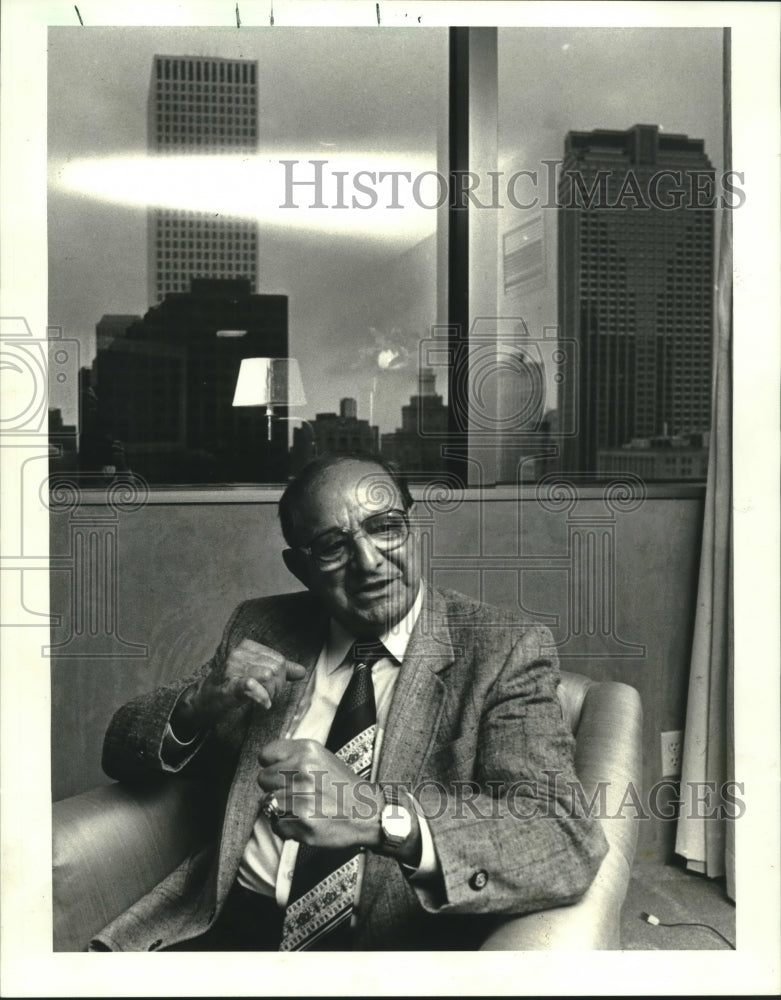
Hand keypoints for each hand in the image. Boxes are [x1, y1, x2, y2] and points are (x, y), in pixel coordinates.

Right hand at [171, 640, 306, 739]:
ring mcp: (231, 669)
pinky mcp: (227, 686)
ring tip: (260, 700)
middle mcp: (239, 654)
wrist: (202, 701)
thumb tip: (301, 671)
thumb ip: (279, 671)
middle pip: (276, 668)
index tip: (270, 687)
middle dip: (276, 686)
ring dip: (269, 693)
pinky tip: (264, 703)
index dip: (281, 677)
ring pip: (268, 676)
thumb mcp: (255, 673)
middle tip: (265, 696)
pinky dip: (260, 694)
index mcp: (247, 647)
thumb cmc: (230, 686)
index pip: (279, 660)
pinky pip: (249, 685)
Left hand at [257, 738, 384, 850]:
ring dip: (280, 809)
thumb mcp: (322, 758)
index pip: (265, 755)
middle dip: (275, 788)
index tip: (280, 773)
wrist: (367, 813)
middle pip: (263, 779)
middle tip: (296, 794)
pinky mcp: (300, 818)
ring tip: (302, 808)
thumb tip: (268, 764)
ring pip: (267, 803)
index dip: (271, 766)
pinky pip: (275, 824)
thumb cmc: (343, 787)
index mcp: (307, 750)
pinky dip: (286, 827)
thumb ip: (295, 757)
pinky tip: (304, 821)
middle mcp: (302, 768)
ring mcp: (300, 793)